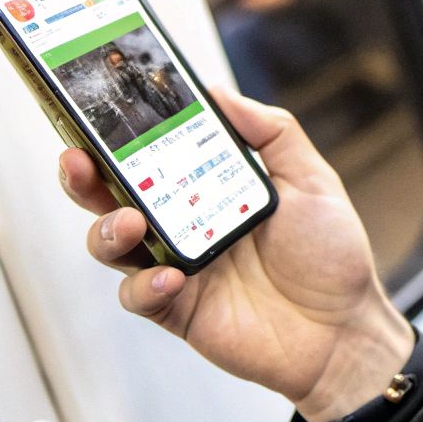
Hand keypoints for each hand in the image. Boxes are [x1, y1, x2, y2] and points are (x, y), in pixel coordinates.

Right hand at [62, 88, 413, 421]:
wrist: (345, 329)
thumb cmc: (330, 254)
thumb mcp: (310, 179)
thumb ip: (271, 132)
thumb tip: (219, 92)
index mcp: (208, 188)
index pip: (150, 156)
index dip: (117, 136)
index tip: (99, 111)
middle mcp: (183, 224)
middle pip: (113, 196)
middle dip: (85, 176)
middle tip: (77, 158)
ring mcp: (176, 267)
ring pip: (111, 244)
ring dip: (107, 228)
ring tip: (129, 222)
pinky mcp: (178, 310)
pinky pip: (139, 296)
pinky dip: (145, 285)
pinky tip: (171, 277)